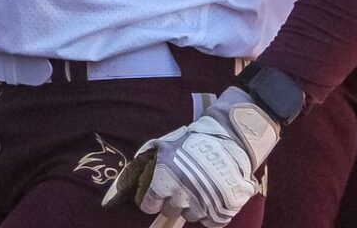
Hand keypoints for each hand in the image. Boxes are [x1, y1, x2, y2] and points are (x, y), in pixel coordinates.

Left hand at [102, 87, 278, 227]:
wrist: (230, 137)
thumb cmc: (194, 140)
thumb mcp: (165, 145)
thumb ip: (147, 161)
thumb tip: (127, 179)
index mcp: (164, 180)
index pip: (149, 204)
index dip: (152, 199)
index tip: (157, 195)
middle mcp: (181, 195)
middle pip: (170, 212)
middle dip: (173, 201)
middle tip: (182, 187)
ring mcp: (203, 204)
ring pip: (191, 216)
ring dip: (193, 206)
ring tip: (200, 188)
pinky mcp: (223, 209)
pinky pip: (212, 222)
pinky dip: (212, 213)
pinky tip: (213, 197)